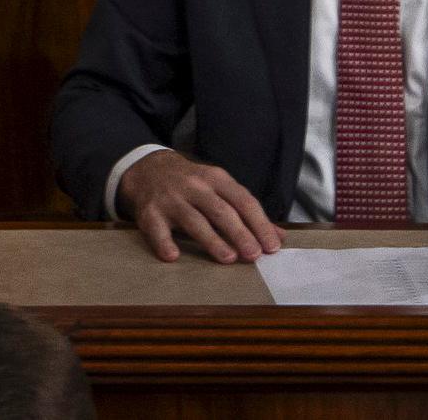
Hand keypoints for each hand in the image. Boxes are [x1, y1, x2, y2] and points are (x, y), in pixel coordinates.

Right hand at [118, 148, 282, 265]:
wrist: (148, 168)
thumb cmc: (193, 185)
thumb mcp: (220, 188)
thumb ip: (248, 213)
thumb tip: (280, 238)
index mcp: (215, 179)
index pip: (242, 200)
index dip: (259, 223)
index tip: (272, 247)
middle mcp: (194, 186)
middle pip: (220, 210)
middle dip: (239, 232)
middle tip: (254, 255)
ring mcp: (171, 199)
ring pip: (193, 219)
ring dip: (211, 239)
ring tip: (228, 258)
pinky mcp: (150, 212)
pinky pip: (157, 229)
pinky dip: (164, 242)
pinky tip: (173, 255)